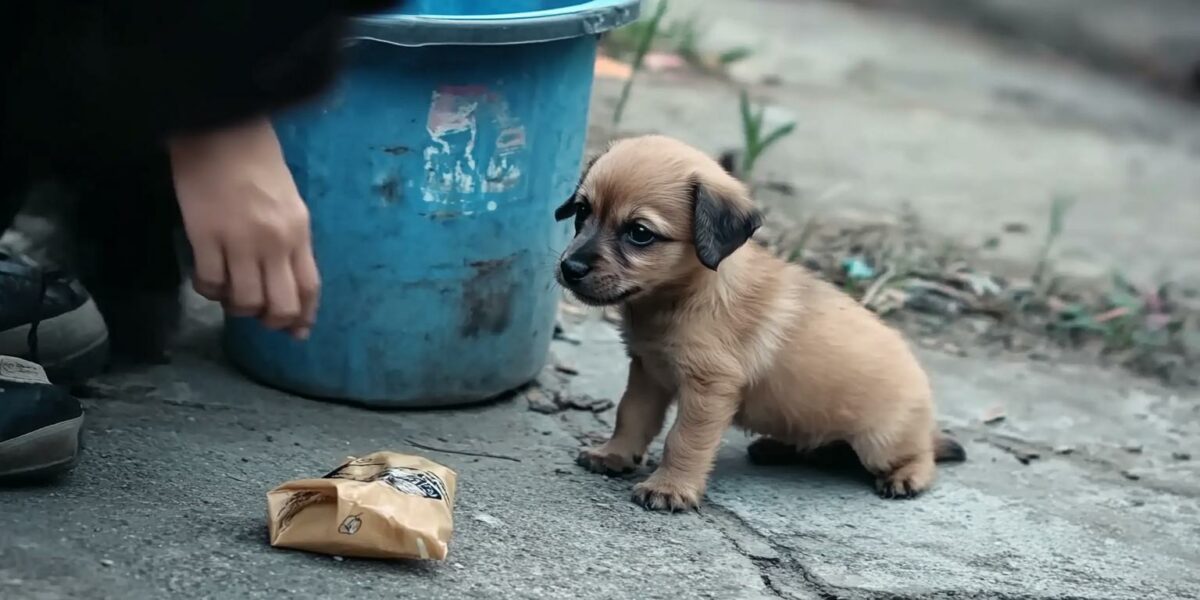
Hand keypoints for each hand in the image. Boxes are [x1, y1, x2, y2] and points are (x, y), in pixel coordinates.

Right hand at [168, 116, 319, 338]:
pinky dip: (208, 291)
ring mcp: (239, 240)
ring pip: (244, 301)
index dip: (304, 316)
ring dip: (236, 307)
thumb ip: (290, 239)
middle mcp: (275, 242)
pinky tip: (207, 280)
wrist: (222, 130)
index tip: (297, 332)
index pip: (309, 287)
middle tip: (258, 316)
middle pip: (281, 304)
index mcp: (299, 232)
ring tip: (230, 293)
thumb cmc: (257, 161)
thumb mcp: (289, 201)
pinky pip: (209, 282)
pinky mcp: (204, 235)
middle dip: (271, 321)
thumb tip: (286, 276)